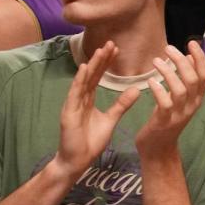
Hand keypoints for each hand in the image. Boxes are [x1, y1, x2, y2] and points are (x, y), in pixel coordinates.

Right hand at [54, 42, 139, 177]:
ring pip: (84, 80)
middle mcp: (79, 98)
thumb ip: (121, 105)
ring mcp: (73, 104)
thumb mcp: (111, 120)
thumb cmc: (91, 141)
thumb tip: (135, 89)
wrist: (78, 160)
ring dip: (92, 65)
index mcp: (88, 99)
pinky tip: (85, 68)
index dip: (106, 63)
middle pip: (91, 74)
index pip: (98, 77)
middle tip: (111, 43)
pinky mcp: (68, 112)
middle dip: (101, 59)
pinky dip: (80, 80)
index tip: (116, 49)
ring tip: (100, 50)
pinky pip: (75, 94)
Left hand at [135, 41, 204, 154]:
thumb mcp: (179, 98)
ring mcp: (179, 114)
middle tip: (168, 48)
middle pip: (193, 79)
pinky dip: (158, 90)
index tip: (191, 42)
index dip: (200, 58)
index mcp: (197, 98)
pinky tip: (150, 81)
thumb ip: (185, 79)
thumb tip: (189, 56)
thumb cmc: (166, 118)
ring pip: (180, 90)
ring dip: (168, 72)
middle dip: (182, 61)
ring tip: (156, 61)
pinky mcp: (165, 121)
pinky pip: (165, 104)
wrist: (158, 148)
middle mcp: (192, 105)